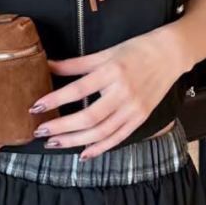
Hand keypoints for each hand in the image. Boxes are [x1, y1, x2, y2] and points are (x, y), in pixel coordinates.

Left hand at [26, 29, 181, 159]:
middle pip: (89, 117)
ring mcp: (134, 108)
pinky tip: (82, 154)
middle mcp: (123, 92)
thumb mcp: (105, 52)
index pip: (78, 89)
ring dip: (75, 141)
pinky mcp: (141, 118)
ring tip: (54, 143)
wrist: (169, 54)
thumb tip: (47, 65)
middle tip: (40, 131)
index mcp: (112, 72)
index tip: (36, 107)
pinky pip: (118, 138)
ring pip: (101, 132)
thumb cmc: (135, 50)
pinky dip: (99, 148)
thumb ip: (76, 63)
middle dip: (62, 127)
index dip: (56, 99)